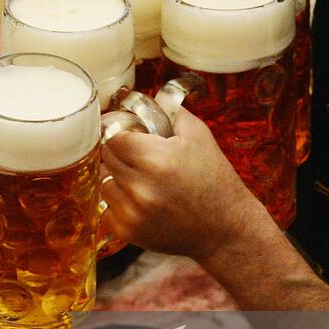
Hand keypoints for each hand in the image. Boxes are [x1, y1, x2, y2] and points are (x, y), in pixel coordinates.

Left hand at [99, 106, 271, 260]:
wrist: (226, 229)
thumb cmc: (214, 179)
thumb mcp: (198, 135)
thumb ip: (167, 110)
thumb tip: (139, 97)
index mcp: (155, 158)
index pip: (112, 135)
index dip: (120, 131)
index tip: (127, 132)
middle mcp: (139, 187)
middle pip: (105, 157)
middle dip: (120, 152)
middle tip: (140, 156)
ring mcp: (131, 212)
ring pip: (103, 182)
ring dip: (117, 178)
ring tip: (144, 180)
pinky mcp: (128, 231)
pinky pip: (106, 208)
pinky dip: (119, 203)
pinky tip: (143, 201)